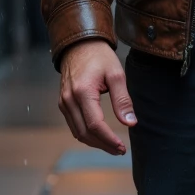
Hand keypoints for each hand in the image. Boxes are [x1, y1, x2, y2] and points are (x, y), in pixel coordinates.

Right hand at [59, 39, 135, 154]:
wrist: (78, 44)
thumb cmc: (99, 57)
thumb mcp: (116, 74)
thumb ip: (123, 100)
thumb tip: (130, 123)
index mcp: (82, 92)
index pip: (95, 125)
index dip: (109, 139)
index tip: (122, 147)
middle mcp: (69, 100)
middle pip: (85, 133)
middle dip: (103, 145)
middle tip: (120, 150)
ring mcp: (64, 102)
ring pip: (77, 132)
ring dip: (95, 143)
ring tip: (113, 147)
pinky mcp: (64, 103)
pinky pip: (74, 125)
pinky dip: (87, 135)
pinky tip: (100, 137)